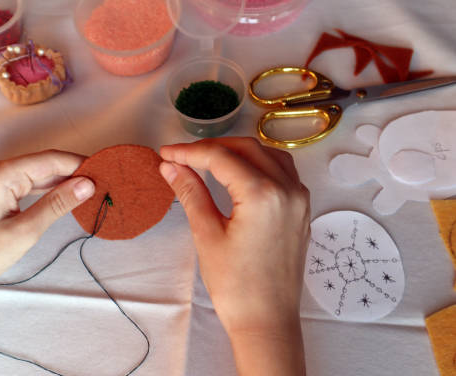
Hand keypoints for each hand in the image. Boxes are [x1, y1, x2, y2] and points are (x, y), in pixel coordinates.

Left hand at [0, 149, 95, 305]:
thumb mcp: (25, 230)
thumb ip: (57, 204)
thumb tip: (87, 184)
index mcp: (3, 173)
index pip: (51, 160)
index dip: (80, 164)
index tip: (106, 173)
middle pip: (45, 164)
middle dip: (74, 172)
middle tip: (104, 183)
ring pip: (39, 175)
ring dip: (64, 181)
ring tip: (92, 190)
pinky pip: (30, 186)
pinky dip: (50, 190)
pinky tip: (67, 197)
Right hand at [159, 137, 309, 374]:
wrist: (267, 320)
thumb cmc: (236, 285)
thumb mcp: (207, 235)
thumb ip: (191, 193)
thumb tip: (170, 166)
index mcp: (262, 194)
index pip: (220, 157)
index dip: (189, 152)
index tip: (166, 153)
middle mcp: (287, 189)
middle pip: (246, 148)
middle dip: (212, 148)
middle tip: (182, 157)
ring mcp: (299, 199)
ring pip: (268, 155)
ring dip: (237, 151)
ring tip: (208, 161)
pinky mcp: (301, 209)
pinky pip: (283, 171)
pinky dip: (259, 163)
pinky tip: (240, 172)